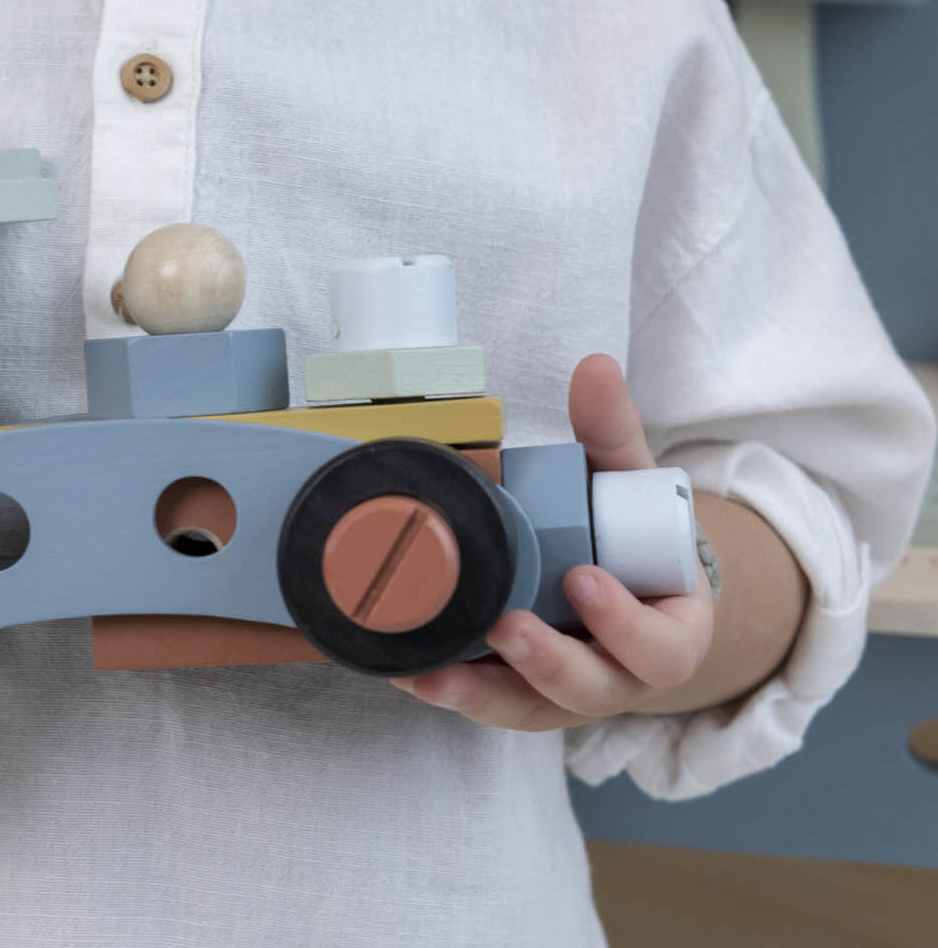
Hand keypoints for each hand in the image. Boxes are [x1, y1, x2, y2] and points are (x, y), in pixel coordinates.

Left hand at [390, 353, 713, 729]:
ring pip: (529, 708)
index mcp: (668, 631)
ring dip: (481, 692)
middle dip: (548, 661)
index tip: (583, 579)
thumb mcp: (626, 481)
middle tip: (507, 624)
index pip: (662, 648)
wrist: (616, 579)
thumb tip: (593, 367)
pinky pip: (485, 702)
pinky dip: (447, 688)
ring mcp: (563, 693)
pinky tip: (406, 670)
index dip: (624, 625)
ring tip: (436, 669)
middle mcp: (618, 674)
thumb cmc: (623, 533)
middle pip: (590, 689)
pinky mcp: (517, 696)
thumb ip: (611, 430)